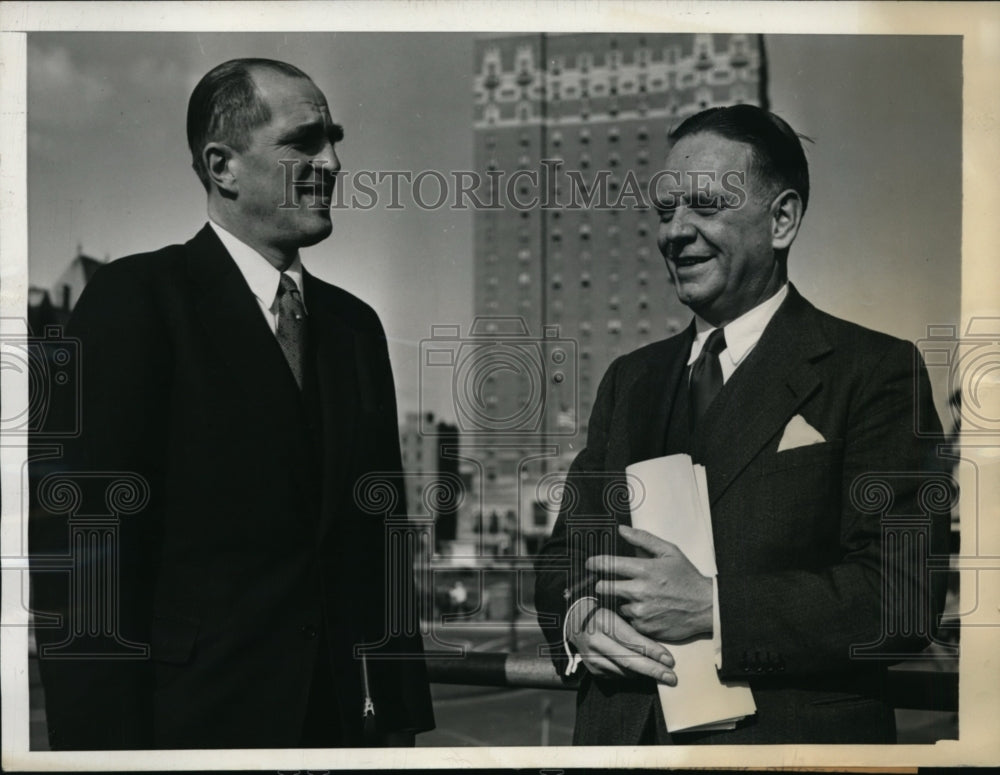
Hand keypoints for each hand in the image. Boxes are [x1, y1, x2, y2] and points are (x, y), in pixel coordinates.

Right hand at [566, 597, 675, 683]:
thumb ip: (633, 620)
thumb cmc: (602, 607)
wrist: (573, 618)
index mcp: (603, 621)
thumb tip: (661, 637)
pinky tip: (641, 670)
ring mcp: (592, 657)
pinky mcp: (592, 668)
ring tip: (662, 674)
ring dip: (644, 674)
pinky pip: (617, 675)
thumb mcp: (615, 606)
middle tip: (672, 677)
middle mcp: (595, 641)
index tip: (670, 660)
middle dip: (653, 670)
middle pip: (628, 661)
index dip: (652, 651)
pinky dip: (631, 674)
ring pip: (624, 671)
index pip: (632, 640)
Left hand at [587, 524, 713, 641]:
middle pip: (604, 587)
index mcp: (645, 570)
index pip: (610, 565)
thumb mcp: (669, 552)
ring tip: (639, 599)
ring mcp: (641, 611)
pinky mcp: (645, 628)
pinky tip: (647, 611)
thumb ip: (644, 539)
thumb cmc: (686, 577)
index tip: (589, 564)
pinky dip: (634, 617)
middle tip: (606, 584)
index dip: (595, 563)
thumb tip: (622, 529)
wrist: (705, 607)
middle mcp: (640, 591)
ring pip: (618, 605)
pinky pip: (629, 621)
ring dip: (623, 602)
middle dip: (602, 585)